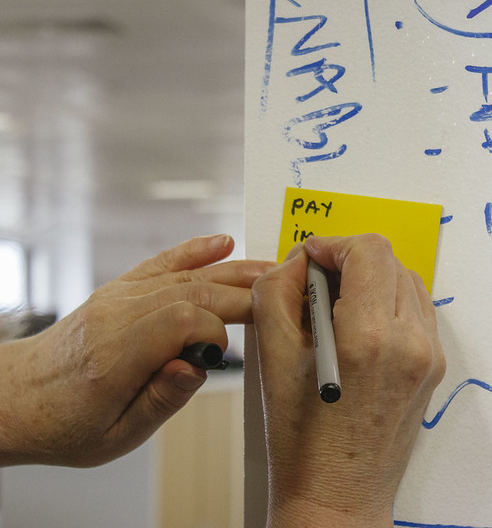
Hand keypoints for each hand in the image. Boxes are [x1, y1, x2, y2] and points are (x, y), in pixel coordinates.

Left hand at [0, 234, 271, 466]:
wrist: (18, 398)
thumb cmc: (67, 422)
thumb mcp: (117, 434)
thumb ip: (162, 399)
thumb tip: (197, 367)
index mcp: (116, 356)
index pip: (183, 320)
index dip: (216, 333)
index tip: (222, 355)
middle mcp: (117, 316)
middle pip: (193, 291)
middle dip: (241, 295)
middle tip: (281, 299)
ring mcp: (117, 297)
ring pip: (186, 274)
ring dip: (233, 271)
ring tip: (271, 271)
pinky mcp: (119, 290)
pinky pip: (162, 263)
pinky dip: (195, 250)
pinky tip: (223, 243)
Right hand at [252, 234, 445, 527]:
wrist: (337, 495)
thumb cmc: (300, 438)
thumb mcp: (272, 356)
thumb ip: (278, 290)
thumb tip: (300, 260)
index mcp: (369, 336)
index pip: (369, 251)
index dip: (334, 244)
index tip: (311, 259)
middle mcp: (410, 342)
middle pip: (390, 262)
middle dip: (350, 262)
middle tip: (318, 284)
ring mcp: (428, 356)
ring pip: (407, 282)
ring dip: (373, 281)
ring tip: (338, 308)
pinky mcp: (433, 368)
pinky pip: (417, 312)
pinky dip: (389, 305)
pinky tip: (360, 328)